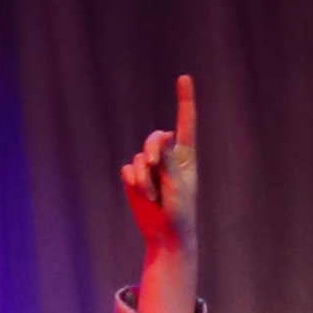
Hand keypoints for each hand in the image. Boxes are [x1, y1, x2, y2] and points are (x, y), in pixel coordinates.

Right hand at [122, 71, 198, 312]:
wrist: (165, 234)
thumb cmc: (179, 211)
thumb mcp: (177, 186)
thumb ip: (168, 161)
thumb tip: (164, 135)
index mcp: (185, 156)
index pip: (185, 123)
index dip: (184, 100)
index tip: (184, 78)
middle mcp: (168, 157)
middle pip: (154, 138)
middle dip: (151, 151)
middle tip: (153, 169)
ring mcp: (150, 167)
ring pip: (138, 156)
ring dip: (143, 177)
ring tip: (152, 195)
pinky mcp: (135, 177)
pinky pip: (127, 169)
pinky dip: (133, 182)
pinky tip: (143, 195)